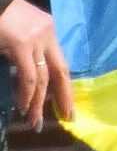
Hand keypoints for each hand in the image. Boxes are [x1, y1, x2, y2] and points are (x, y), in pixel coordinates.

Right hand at [0, 0, 71, 129]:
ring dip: (39, 102)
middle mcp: (47, 34)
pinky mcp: (22, 44)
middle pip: (61, 71)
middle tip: (67, 117)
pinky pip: (28, 75)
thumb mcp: (15, 33)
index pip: (59, 62)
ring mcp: (36, 38)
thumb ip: (23, 50)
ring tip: (34, 121)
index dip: (63, 84)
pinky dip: (27, 94)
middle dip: (64, 96)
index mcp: (47, 29)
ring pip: (44, 77)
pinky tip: (24, 107)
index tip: (66, 104)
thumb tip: (26, 77)